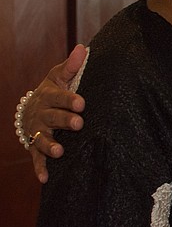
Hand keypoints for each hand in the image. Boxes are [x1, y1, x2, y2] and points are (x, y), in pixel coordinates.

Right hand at [23, 44, 87, 182]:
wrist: (33, 108)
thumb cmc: (54, 90)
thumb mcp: (60, 77)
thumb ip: (72, 66)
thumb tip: (83, 48)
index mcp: (49, 96)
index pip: (58, 97)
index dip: (69, 100)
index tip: (82, 102)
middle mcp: (41, 114)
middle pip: (52, 118)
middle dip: (64, 121)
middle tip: (79, 123)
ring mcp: (37, 131)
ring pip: (42, 139)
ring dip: (50, 145)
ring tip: (60, 151)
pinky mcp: (35, 147)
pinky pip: (36, 159)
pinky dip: (40, 169)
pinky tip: (45, 179)